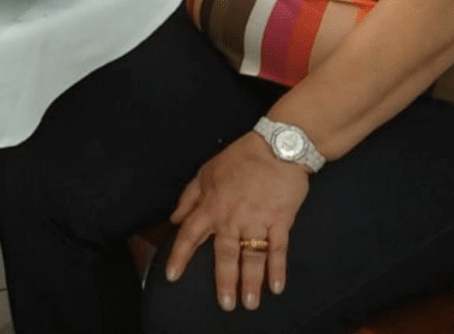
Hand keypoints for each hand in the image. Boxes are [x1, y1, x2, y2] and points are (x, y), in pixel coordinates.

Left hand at [163, 133, 311, 312]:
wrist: (277, 147)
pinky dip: (278, 269)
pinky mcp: (281, 220)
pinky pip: (278, 249)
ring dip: (250, 282)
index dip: (179, 256)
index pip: (190, 235)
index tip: (172, 276)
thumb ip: (189, 197)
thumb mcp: (205, 172)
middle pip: (224, 254)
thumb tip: (174, 219)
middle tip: (225, 305)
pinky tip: (277, 287)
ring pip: (251, 257)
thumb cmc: (240, 158)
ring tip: (249, 303)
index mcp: (210, 205)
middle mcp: (231, 217)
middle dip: (223, 281)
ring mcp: (256, 220)